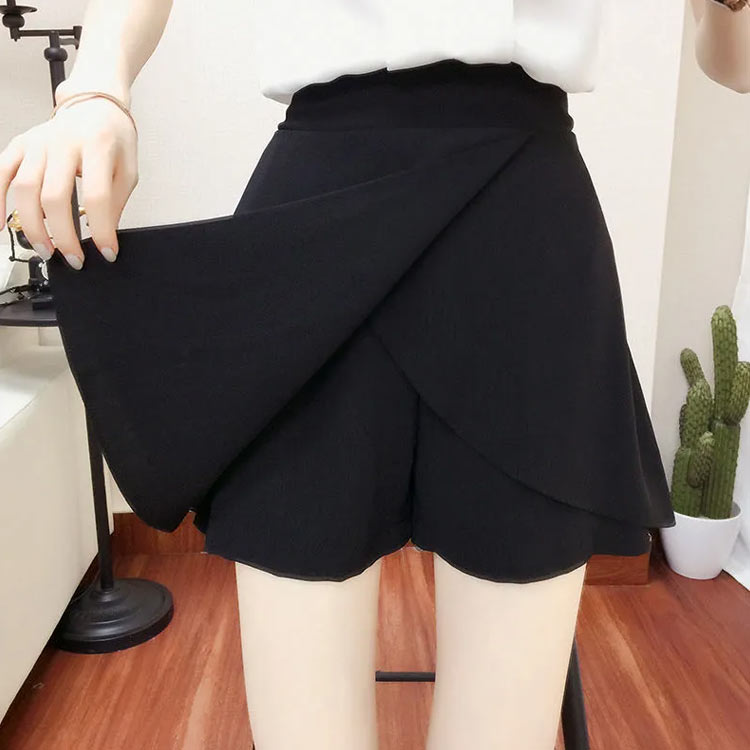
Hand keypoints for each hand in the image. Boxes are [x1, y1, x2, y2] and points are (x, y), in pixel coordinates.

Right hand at [0, 95, 138, 268]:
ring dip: (32, 226)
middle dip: (63, 235)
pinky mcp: (20, 144)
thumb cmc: (113, 138)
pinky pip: (1, 173)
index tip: (107, 252)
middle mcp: (63, 142)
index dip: (101, 230)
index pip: (96, 196)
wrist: (95, 106)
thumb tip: (103, 235)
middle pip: (54, 197)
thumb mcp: (128, 170)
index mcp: (97, 146)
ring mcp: (37, 142)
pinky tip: (3, 224)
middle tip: (73, 259)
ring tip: (45, 249)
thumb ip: (116, 201)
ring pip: (25, 189)